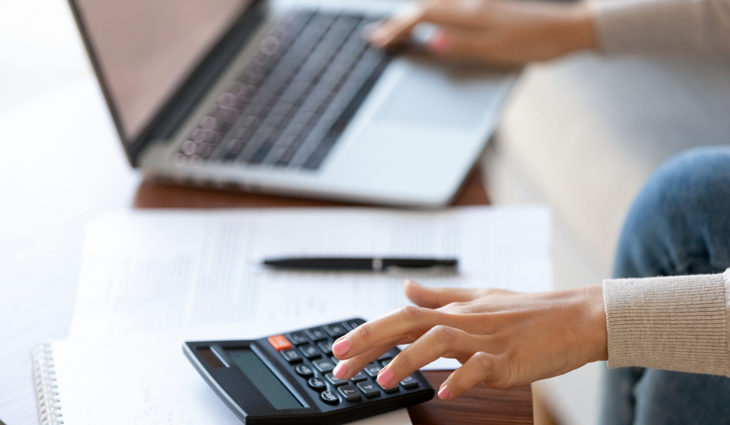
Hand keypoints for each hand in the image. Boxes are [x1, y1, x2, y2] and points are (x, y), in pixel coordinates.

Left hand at [332, 279, 605, 399]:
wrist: (579, 317)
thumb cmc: (531, 311)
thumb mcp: (480, 298)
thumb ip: (440, 295)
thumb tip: (405, 287)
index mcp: (455, 310)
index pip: (402, 317)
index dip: (368, 332)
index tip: (339, 350)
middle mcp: (465, 320)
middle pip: (410, 323)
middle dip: (371, 340)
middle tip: (340, 362)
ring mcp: (487, 338)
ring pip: (440, 341)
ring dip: (408, 360)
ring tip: (382, 380)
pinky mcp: (510, 358)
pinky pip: (481, 366)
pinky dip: (461, 378)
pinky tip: (442, 392)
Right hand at [369, 0, 597, 64]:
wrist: (569, 29)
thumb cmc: (537, 43)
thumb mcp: (498, 50)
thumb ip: (463, 45)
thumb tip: (432, 42)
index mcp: (472, 13)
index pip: (423, 16)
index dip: (398, 27)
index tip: (378, 40)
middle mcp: (473, 3)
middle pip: (425, 7)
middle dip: (398, 21)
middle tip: (376, 35)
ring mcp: (480, 3)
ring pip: (436, 5)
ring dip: (412, 16)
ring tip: (395, 29)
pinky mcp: (488, 7)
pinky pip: (450, 7)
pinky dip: (430, 15)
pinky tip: (428, 22)